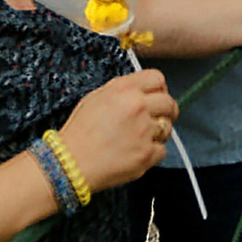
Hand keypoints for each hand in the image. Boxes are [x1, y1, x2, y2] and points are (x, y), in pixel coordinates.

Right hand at [58, 68, 178, 191]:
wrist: (72, 162)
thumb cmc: (80, 132)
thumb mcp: (95, 98)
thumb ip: (121, 90)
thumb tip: (141, 90)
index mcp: (123, 90)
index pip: (157, 79)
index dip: (160, 88)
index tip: (158, 96)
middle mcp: (137, 106)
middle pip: (169, 103)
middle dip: (166, 111)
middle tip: (158, 118)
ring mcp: (144, 130)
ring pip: (167, 127)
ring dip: (159, 132)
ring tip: (140, 138)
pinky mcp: (147, 153)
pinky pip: (162, 150)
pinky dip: (152, 152)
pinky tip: (135, 152)